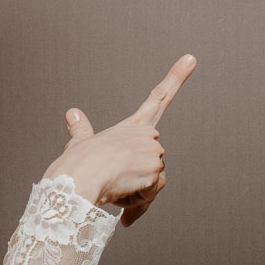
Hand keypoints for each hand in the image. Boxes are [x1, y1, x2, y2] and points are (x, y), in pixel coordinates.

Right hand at [44, 53, 196, 226]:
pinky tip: (118, 195)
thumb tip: (73, 114)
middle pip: (154, 164)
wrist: (76, 182)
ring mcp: (153, 152)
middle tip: (115, 183)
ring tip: (112, 188)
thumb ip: (82, 132)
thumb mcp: (79, 145)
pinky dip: (135, 205)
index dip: (176, 77)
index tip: (191, 59)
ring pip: (153, 183)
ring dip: (135, 194)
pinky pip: (149, 196)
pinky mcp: (155, 171)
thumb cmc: (75, 167)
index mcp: (130, 126)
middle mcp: (146, 136)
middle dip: (139, 180)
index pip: (158, 98)